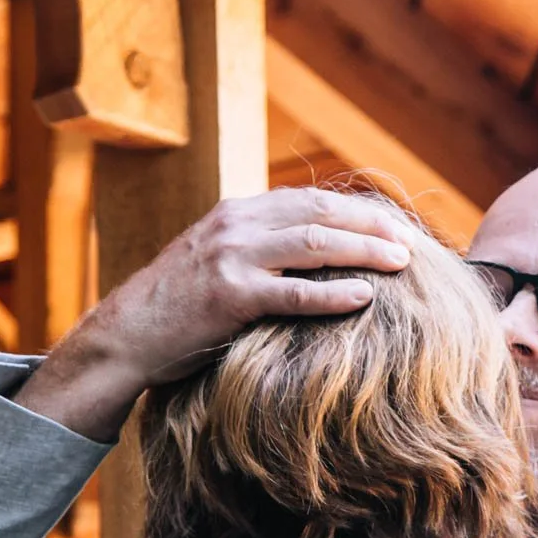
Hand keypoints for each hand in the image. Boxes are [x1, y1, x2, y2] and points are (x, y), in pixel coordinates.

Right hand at [80, 187, 417, 388]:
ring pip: (314, 244)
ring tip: (401, 263)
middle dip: (372, 226)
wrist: (125, 336)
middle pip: (320, 214)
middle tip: (411, 243)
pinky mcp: (229, 296)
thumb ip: (260, 250)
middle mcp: (236, 226)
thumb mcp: (218, 262)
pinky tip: (365, 296)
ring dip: (364, 251)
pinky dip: (334, 293)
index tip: (394, 227)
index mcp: (237, 212)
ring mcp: (232, 258)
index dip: (358, 212)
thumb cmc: (178, 309)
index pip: (311, 200)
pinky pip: (294, 293)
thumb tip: (315, 256)